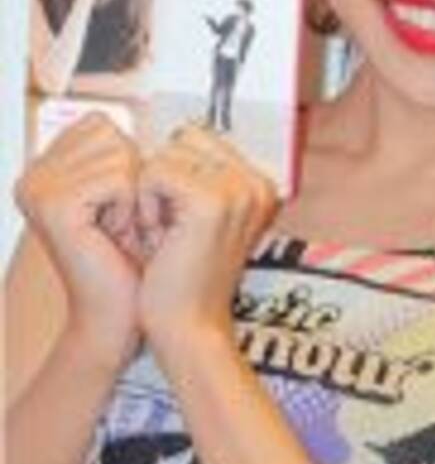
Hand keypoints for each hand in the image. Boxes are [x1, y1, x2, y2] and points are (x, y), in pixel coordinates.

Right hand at [14, 113, 143, 370]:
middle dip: (132, 176)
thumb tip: (160, 118)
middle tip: (118, 218)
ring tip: (117, 227)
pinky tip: (113, 234)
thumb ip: (126, 148)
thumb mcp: (129, 187)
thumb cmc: (132, 254)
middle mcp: (34, 175)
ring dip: (133, 193)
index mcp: (48, 165)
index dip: (129, 160)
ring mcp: (38, 189)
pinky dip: (130, 206)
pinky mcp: (54, 206)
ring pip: (119, 154)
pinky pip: (119, 179)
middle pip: (112, 134)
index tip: (117, 200)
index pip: (103, 122)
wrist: (122, 309)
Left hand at [137, 126, 277, 353]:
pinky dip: (145, 205)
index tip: (180, 219)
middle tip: (170, 227)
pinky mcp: (212, 201)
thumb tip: (177, 133)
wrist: (188, 330)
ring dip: (152, 193)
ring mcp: (238, 189)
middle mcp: (257, 181)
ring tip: (166, 232)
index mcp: (260, 184)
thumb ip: (201, 176)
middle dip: (163, 179)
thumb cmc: (185, 281)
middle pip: (186, 139)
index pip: (200, 138)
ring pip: (169, 153)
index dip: (174, 173)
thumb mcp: (201, 218)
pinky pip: (155, 173)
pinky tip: (159, 237)